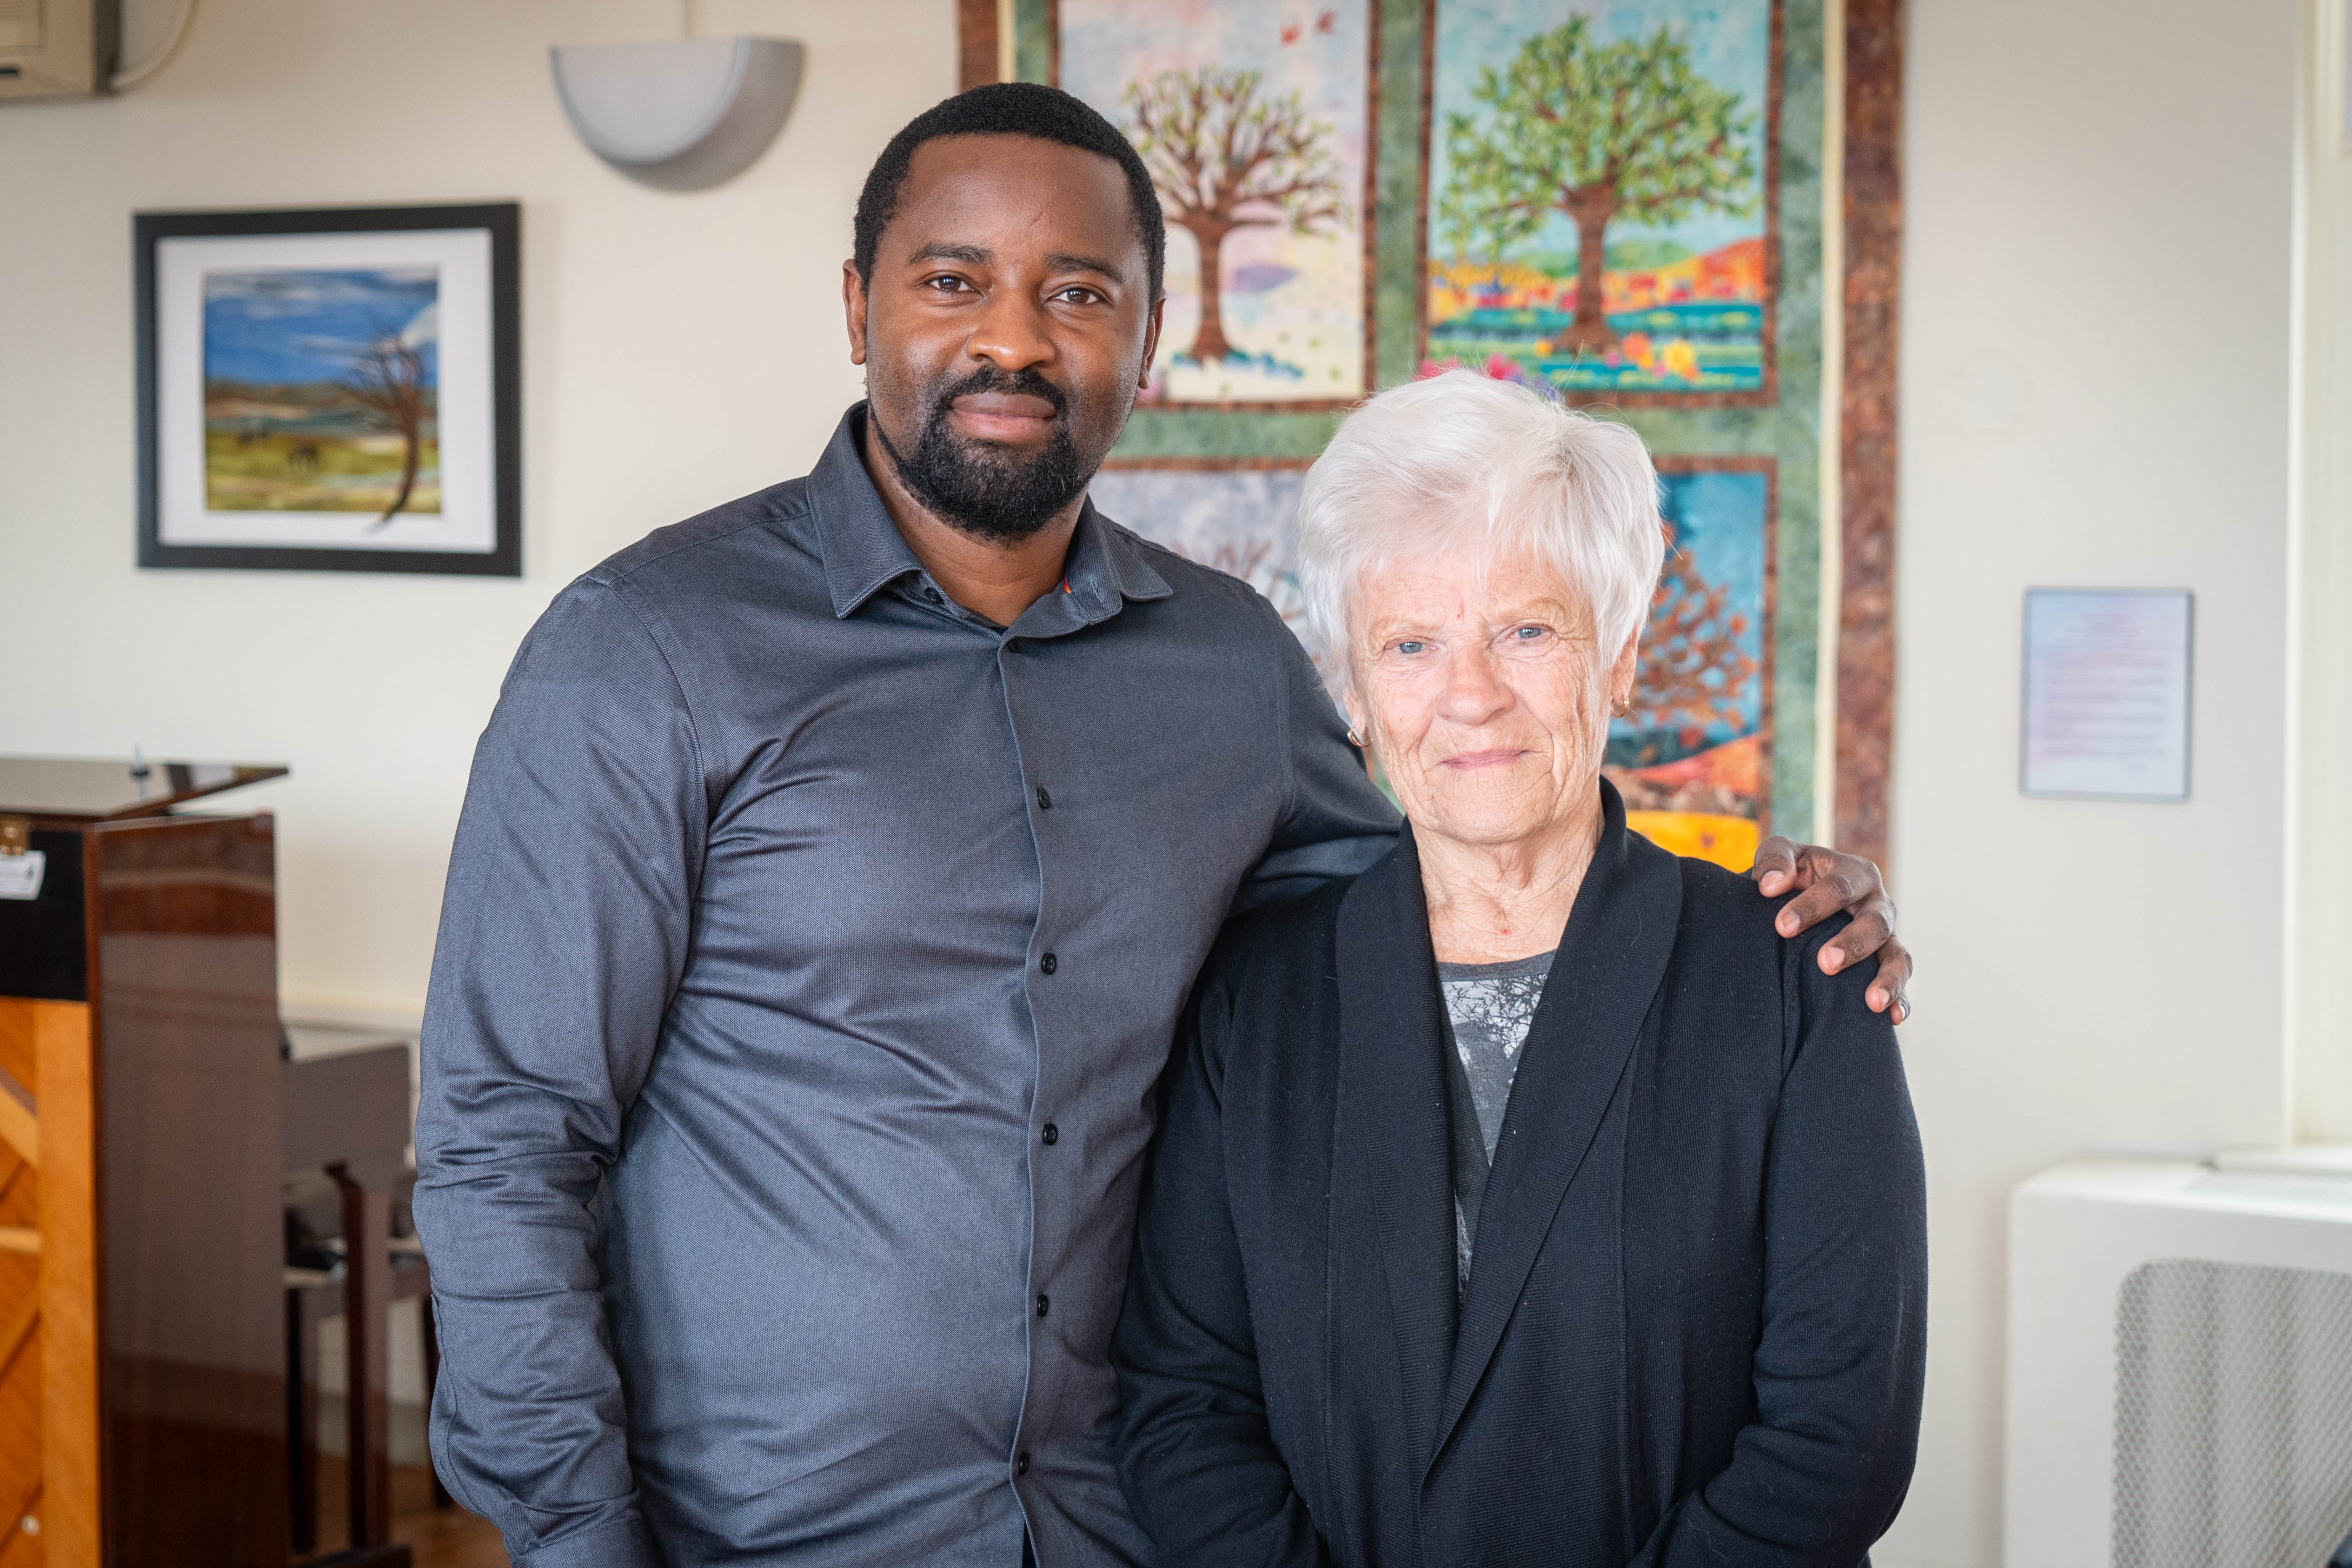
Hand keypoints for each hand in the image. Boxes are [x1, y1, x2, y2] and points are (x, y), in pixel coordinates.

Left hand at [1749, 837, 1911, 1022]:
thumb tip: (1769, 885)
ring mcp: (1886, 936)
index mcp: (1853, 873)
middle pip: (1875, 922)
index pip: (1839, 887)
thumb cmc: (1791, 875)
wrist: (1801, 896)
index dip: (1813, 905)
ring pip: (1897, 955)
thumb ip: (1774, 861)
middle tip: (1825, 963)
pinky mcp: (1886, 963)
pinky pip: (1902, 982)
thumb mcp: (1781, 856)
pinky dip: (1901, 999)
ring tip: (1871, 1002)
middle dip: (1852, 943)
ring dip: (1887, 978)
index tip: (1782, 926)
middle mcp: (1876, 903)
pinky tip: (1893, 1018)